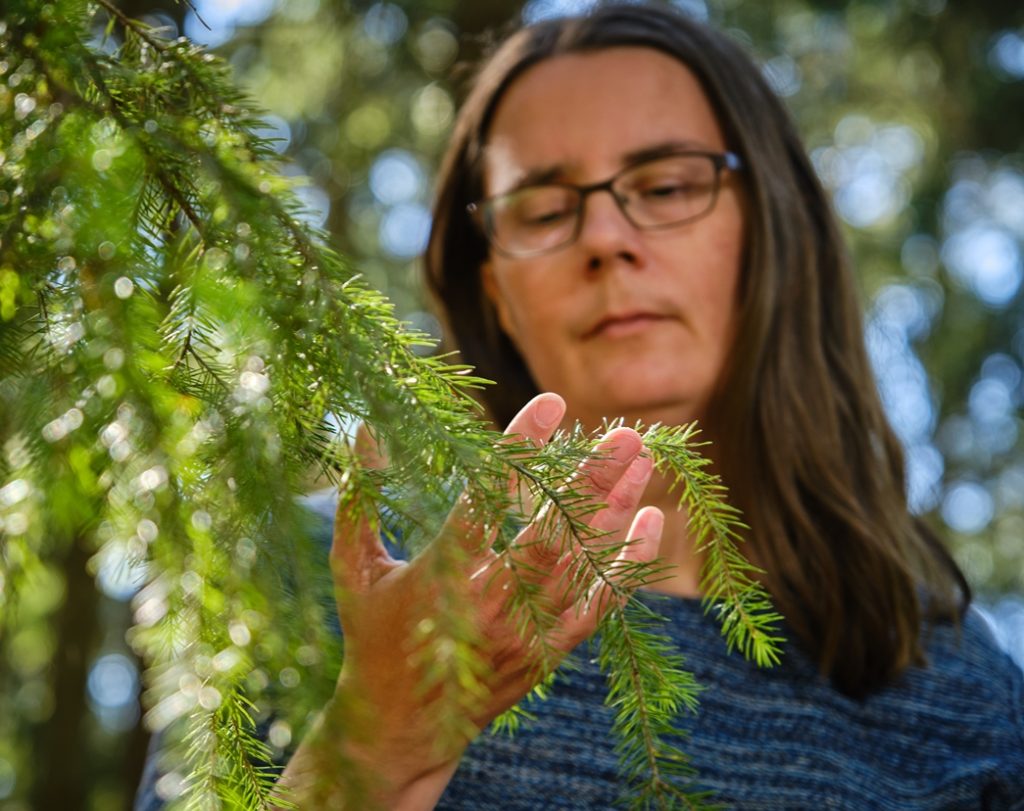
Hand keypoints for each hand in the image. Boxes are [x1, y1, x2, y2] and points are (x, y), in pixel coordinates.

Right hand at [280, 393, 663, 809]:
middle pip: (553, 533)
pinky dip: (626, 566)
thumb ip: (360, 498)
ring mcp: (523, 632)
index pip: (487, 498)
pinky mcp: (545, 654)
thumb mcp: (354, 568)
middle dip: (593, 481)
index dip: (520, 449)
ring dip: (617, 512)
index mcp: (441, 573)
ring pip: (582, 565)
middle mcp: (489, 603)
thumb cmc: (372, 636)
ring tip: (645, 463)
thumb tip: (368, 430)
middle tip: (628, 436)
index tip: (550, 404)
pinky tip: (649, 525)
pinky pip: (597, 607)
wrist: (399, 727)